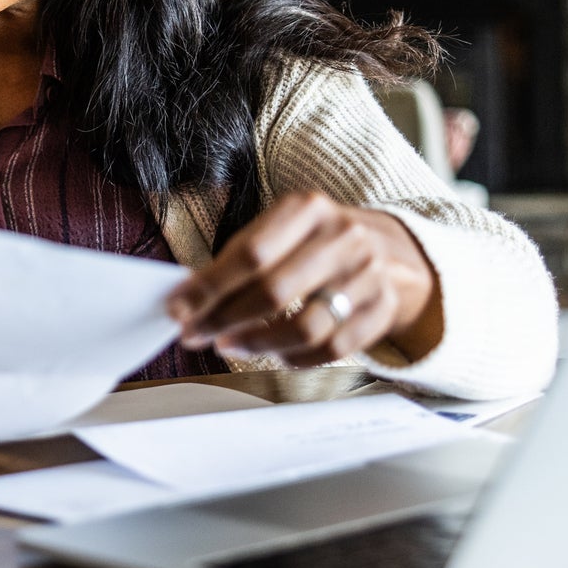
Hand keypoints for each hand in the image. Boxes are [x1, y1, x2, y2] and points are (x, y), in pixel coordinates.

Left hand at [167, 192, 443, 365]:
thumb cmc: (314, 241)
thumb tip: (189, 297)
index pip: (251, 253)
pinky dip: (293, 358)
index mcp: (309, 208)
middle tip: (195, 333)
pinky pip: (331, 349)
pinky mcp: (381, 310)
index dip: (209, 286)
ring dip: (256, 344)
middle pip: (275, 292)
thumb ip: (238, 258)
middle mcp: (343, 237)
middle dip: (225, 319)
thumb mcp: (281, 229)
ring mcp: (367, 275)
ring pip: (305, 326)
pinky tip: (270, 355)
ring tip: (227, 345)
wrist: (390, 249)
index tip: (178, 309)